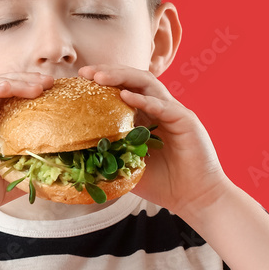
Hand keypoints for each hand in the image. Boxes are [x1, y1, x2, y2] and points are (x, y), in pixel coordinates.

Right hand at [0, 72, 54, 233]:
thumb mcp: (8, 184)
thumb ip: (27, 173)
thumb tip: (57, 173)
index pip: (11, 100)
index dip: (32, 92)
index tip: (56, 92)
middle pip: (2, 87)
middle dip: (28, 80)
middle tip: (52, 82)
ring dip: (14, 81)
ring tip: (39, 85)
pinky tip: (9, 88)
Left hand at [77, 64, 230, 218]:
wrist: (194, 198)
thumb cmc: (162, 184)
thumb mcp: (127, 167)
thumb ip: (108, 156)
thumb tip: (74, 156)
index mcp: (145, 115)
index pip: (122, 88)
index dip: (101, 82)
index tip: (78, 80)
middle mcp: (159, 108)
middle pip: (133, 79)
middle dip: (108, 72)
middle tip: (85, 72)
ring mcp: (173, 112)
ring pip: (147, 84)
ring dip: (122, 77)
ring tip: (100, 78)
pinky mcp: (185, 121)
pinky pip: (163, 106)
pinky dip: (144, 100)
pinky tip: (125, 97)